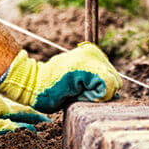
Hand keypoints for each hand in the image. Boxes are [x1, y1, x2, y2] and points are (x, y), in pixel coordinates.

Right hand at [0, 42, 121, 112]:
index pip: (112, 78)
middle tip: (76, 91)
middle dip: (100, 92)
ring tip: (75, 90)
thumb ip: (96, 83)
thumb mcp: (79, 82)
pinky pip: (106, 88)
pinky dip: (94, 97)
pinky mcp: (86, 67)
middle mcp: (93, 51)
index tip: (80, 90)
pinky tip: (76, 92)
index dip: (101, 91)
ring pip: (112, 84)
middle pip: (115, 81)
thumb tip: (115, 93)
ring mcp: (90, 57)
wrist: (32, 84)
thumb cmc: (54, 88)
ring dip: (96, 95)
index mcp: (92, 53)